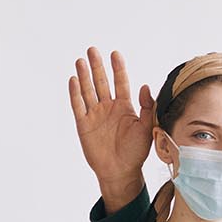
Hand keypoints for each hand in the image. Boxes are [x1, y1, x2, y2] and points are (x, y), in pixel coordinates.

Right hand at [69, 47, 153, 185]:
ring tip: (81, 60)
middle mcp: (109, 108)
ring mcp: (95, 115)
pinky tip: (73, 79)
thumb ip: (147, 107)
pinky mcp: (83, 124)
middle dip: (97, 66)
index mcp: (125, 107)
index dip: (118, 68)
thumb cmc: (136, 152)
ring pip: (88, 90)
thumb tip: (146, 86)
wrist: (121, 171)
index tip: (115, 54)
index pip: (121, 82)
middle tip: (93, 49)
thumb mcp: (146, 128)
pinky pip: (78, 105)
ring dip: (84, 76)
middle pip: (102, 82)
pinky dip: (75, 93)